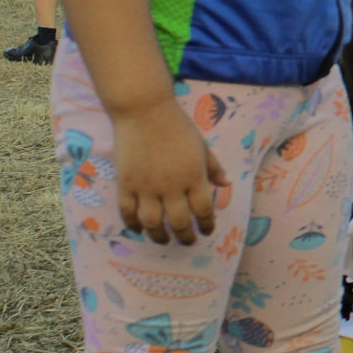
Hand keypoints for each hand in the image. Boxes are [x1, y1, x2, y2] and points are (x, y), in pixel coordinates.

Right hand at [111, 98, 229, 244]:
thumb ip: (213, 167)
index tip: (207, 230)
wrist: (144, 111)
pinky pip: (128, 212)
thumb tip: (226, 185)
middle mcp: (171, 186)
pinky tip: (139, 229)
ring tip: (163, 240)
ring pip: (152, 223)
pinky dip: (133, 224)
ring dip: (159, 236)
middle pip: (179, 222)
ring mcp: (146, 186)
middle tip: (187, 241)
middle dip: (185, 237)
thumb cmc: (177, 126)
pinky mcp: (126, 184)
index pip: (204, 210)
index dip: (207, 224)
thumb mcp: (202, 145)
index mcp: (194, 176)